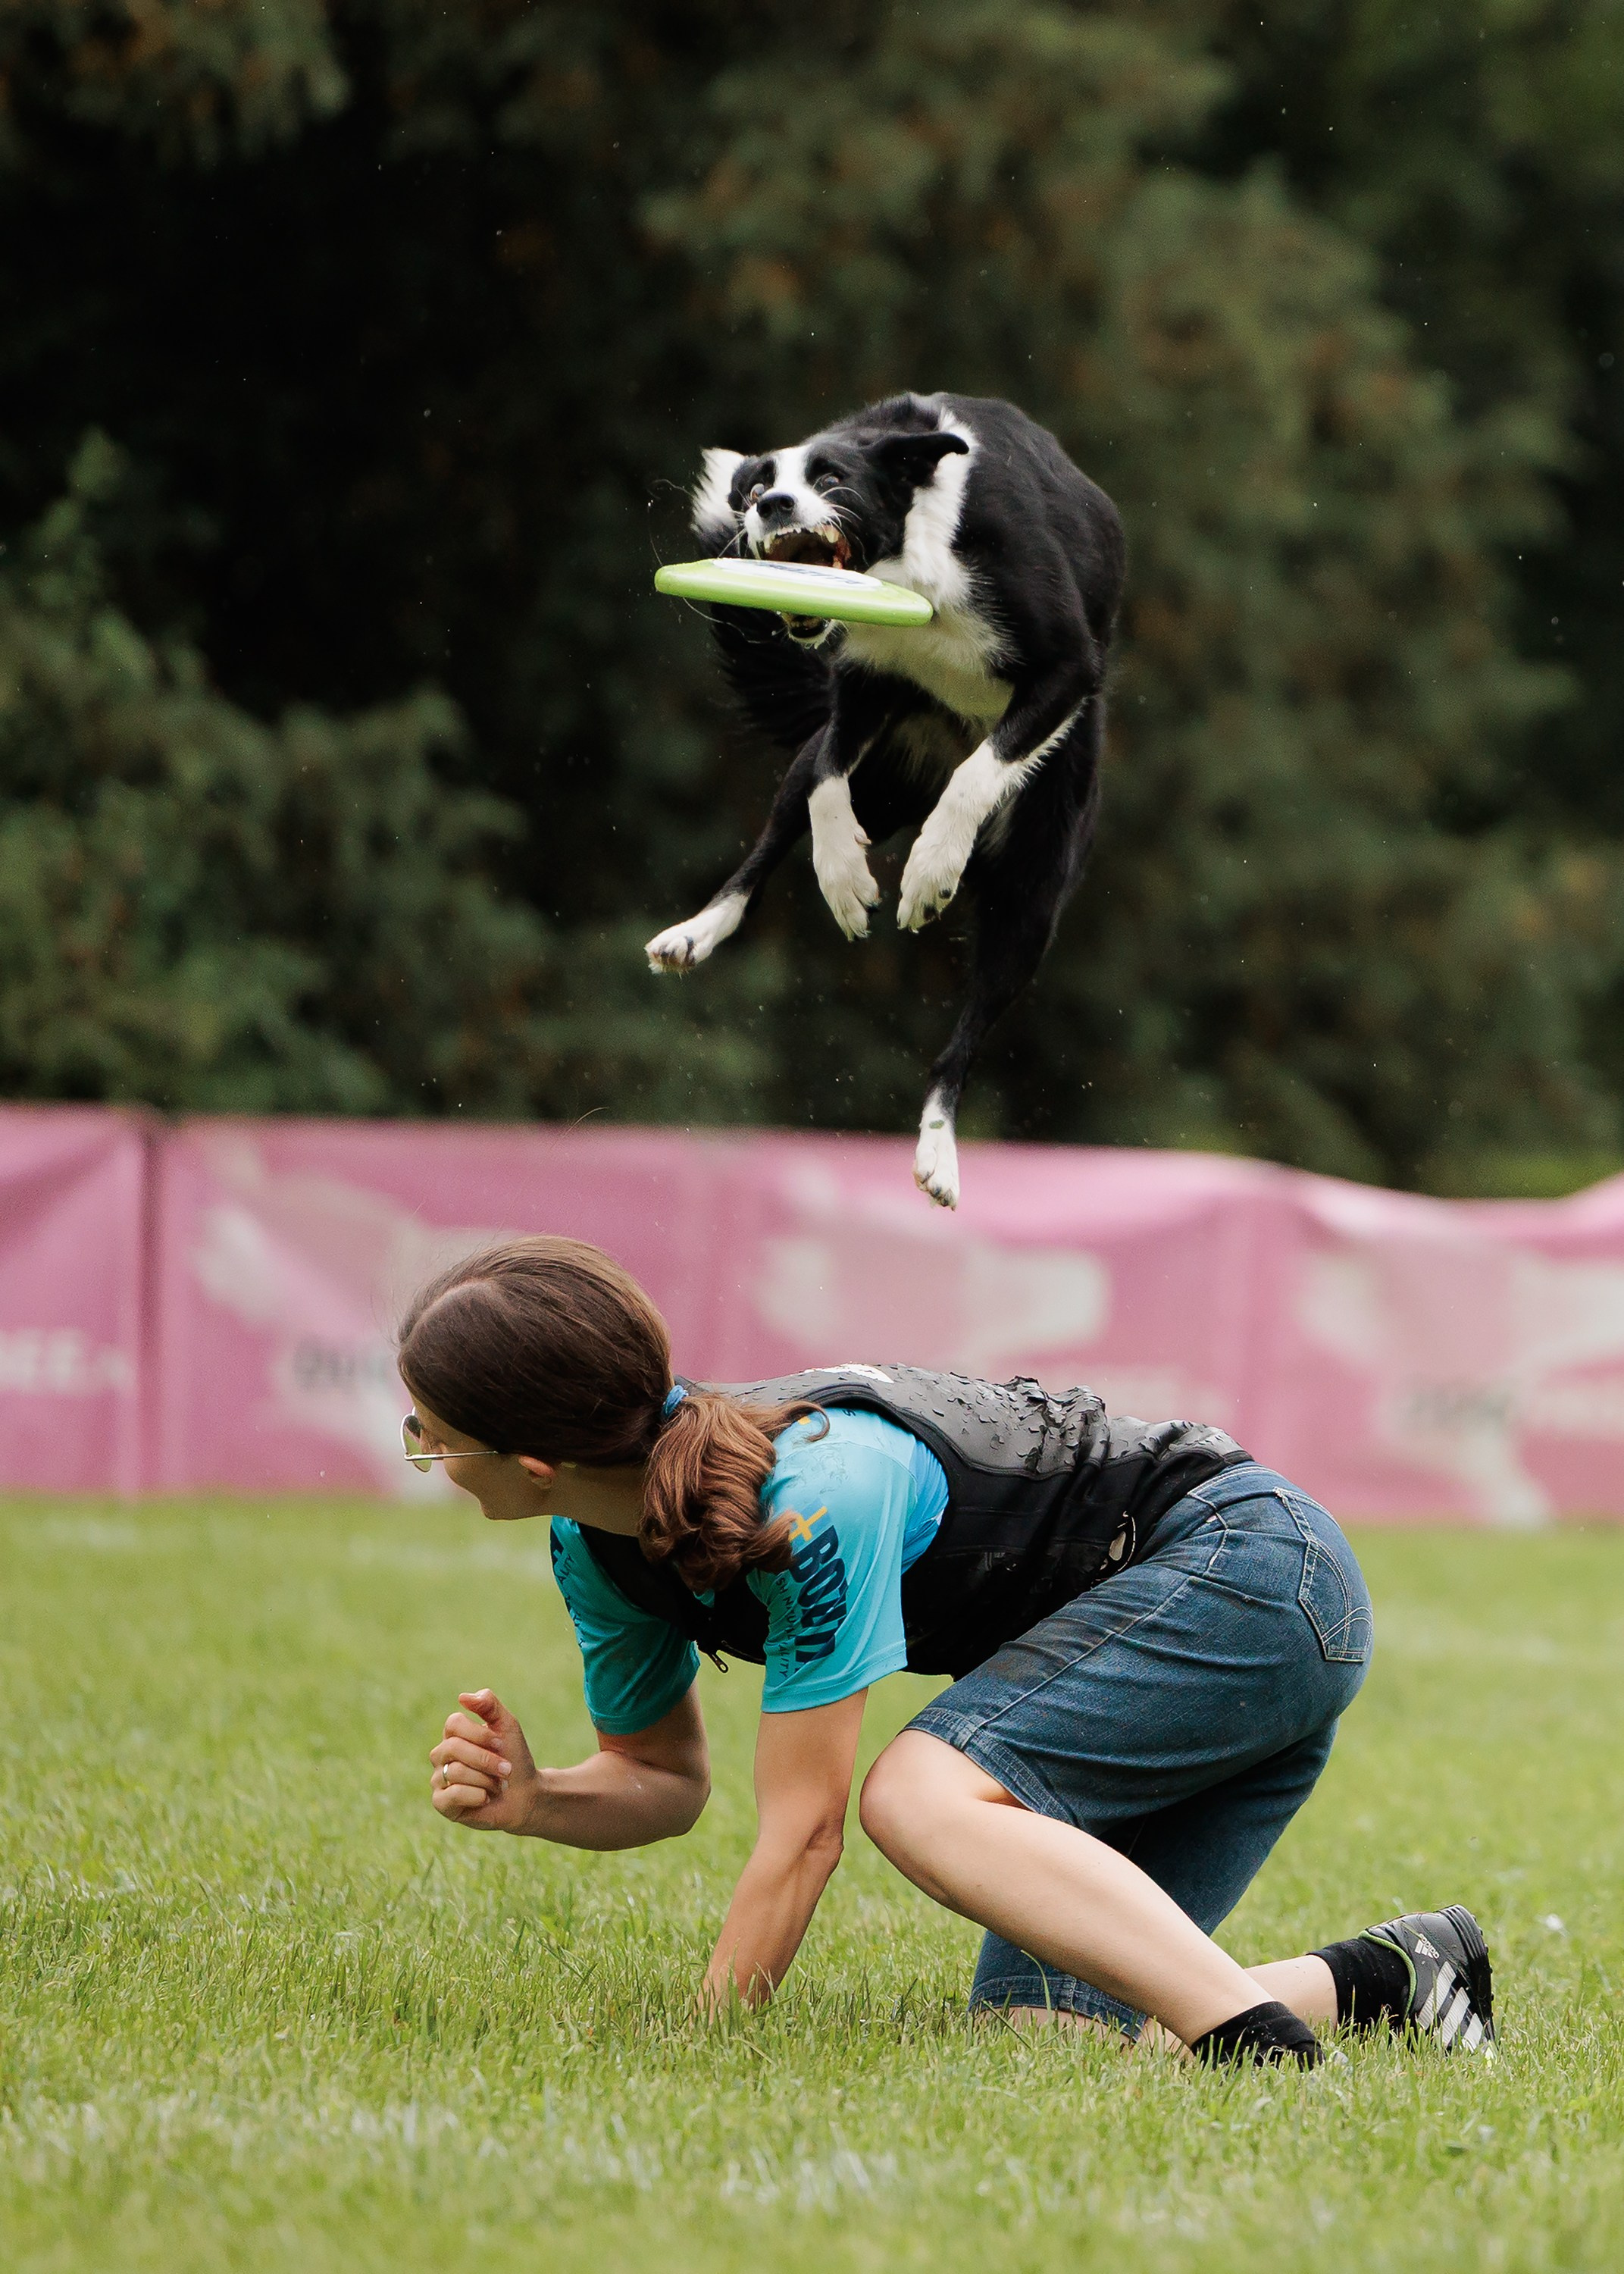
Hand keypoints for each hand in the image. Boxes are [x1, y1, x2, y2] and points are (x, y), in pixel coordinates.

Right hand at [428, 1688, 538, 1832]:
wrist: (525, 1794)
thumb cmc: (514, 1759)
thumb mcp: (507, 1726)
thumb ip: (489, 1705)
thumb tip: (462, 1697)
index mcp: (453, 1734)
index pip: (453, 1724)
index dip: (479, 1734)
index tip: (500, 1743)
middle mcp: (441, 1755)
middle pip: (453, 1748)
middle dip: (486, 1759)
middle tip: (506, 1769)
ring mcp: (438, 1778)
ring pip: (455, 1771)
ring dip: (486, 1779)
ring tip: (497, 1785)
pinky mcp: (440, 1803)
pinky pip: (452, 1794)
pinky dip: (477, 1796)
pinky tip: (485, 1798)